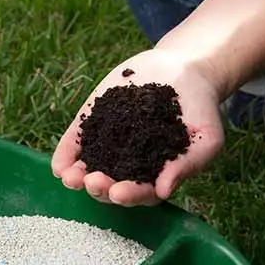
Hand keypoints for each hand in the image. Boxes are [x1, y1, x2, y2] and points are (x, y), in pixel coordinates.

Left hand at [50, 48, 225, 206]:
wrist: (184, 69)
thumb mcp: (206, 138)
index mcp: (156, 175)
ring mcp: (109, 145)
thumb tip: (164, 191)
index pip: (141, 193)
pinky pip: (76, 142)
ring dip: (78, 178)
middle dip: (100, 187)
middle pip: (111, 185)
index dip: (130, 195)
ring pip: (89, 169)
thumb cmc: (200, 109)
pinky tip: (59, 166)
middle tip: (94, 182)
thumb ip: (187, 164)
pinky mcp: (93, 123)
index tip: (119, 193)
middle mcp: (129, 165)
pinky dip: (66, 155)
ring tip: (70, 178)